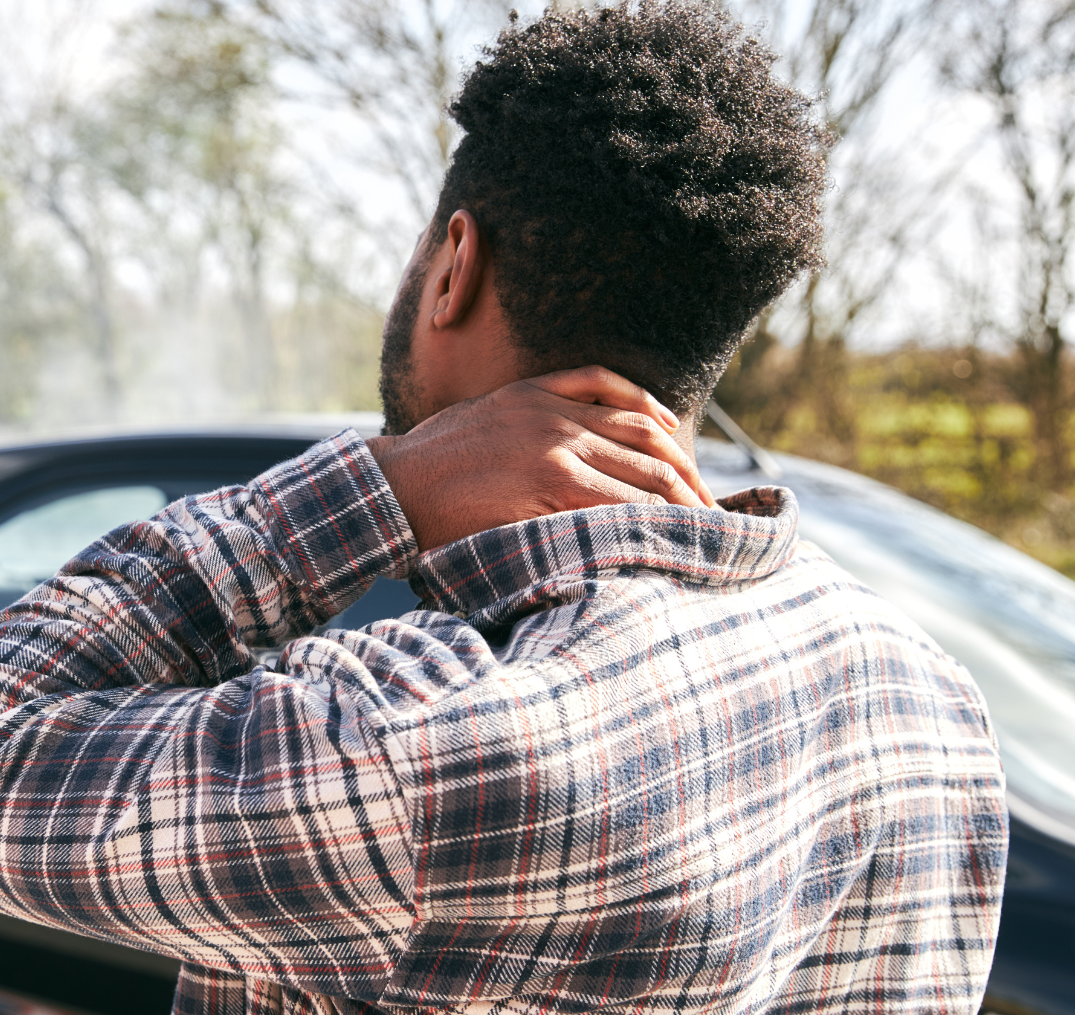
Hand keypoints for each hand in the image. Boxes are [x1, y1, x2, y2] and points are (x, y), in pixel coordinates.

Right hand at [367, 366, 715, 550]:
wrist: (392, 487)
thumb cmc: (427, 465)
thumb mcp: (479, 420)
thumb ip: (525, 421)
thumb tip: (562, 453)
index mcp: (540, 393)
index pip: (628, 405)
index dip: (668, 437)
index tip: (686, 468)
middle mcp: (556, 415)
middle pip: (648, 439)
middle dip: (687, 476)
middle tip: (710, 508)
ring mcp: (555, 448)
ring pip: (642, 471)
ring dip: (680, 502)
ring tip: (703, 528)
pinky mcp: (548, 484)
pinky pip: (616, 500)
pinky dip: (647, 517)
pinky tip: (667, 532)